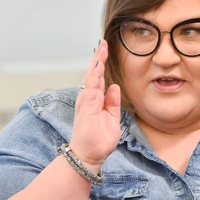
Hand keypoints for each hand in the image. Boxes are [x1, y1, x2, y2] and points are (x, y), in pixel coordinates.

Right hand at [69, 39, 121, 171]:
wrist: (90, 156)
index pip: (99, 79)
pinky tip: (98, 65)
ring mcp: (86, 102)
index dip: (102, 65)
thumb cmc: (99, 141)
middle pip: (93, 74)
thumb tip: (114, 87)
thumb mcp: (112, 119)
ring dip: (96, 63)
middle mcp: (88, 99)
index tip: (106, 51)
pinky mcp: (85, 108)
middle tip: (103, 42)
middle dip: (98, 58)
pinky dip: (94, 76)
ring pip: (91, 78)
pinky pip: (90, 88)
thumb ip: (112, 103)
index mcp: (95, 101)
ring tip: (101, 48)